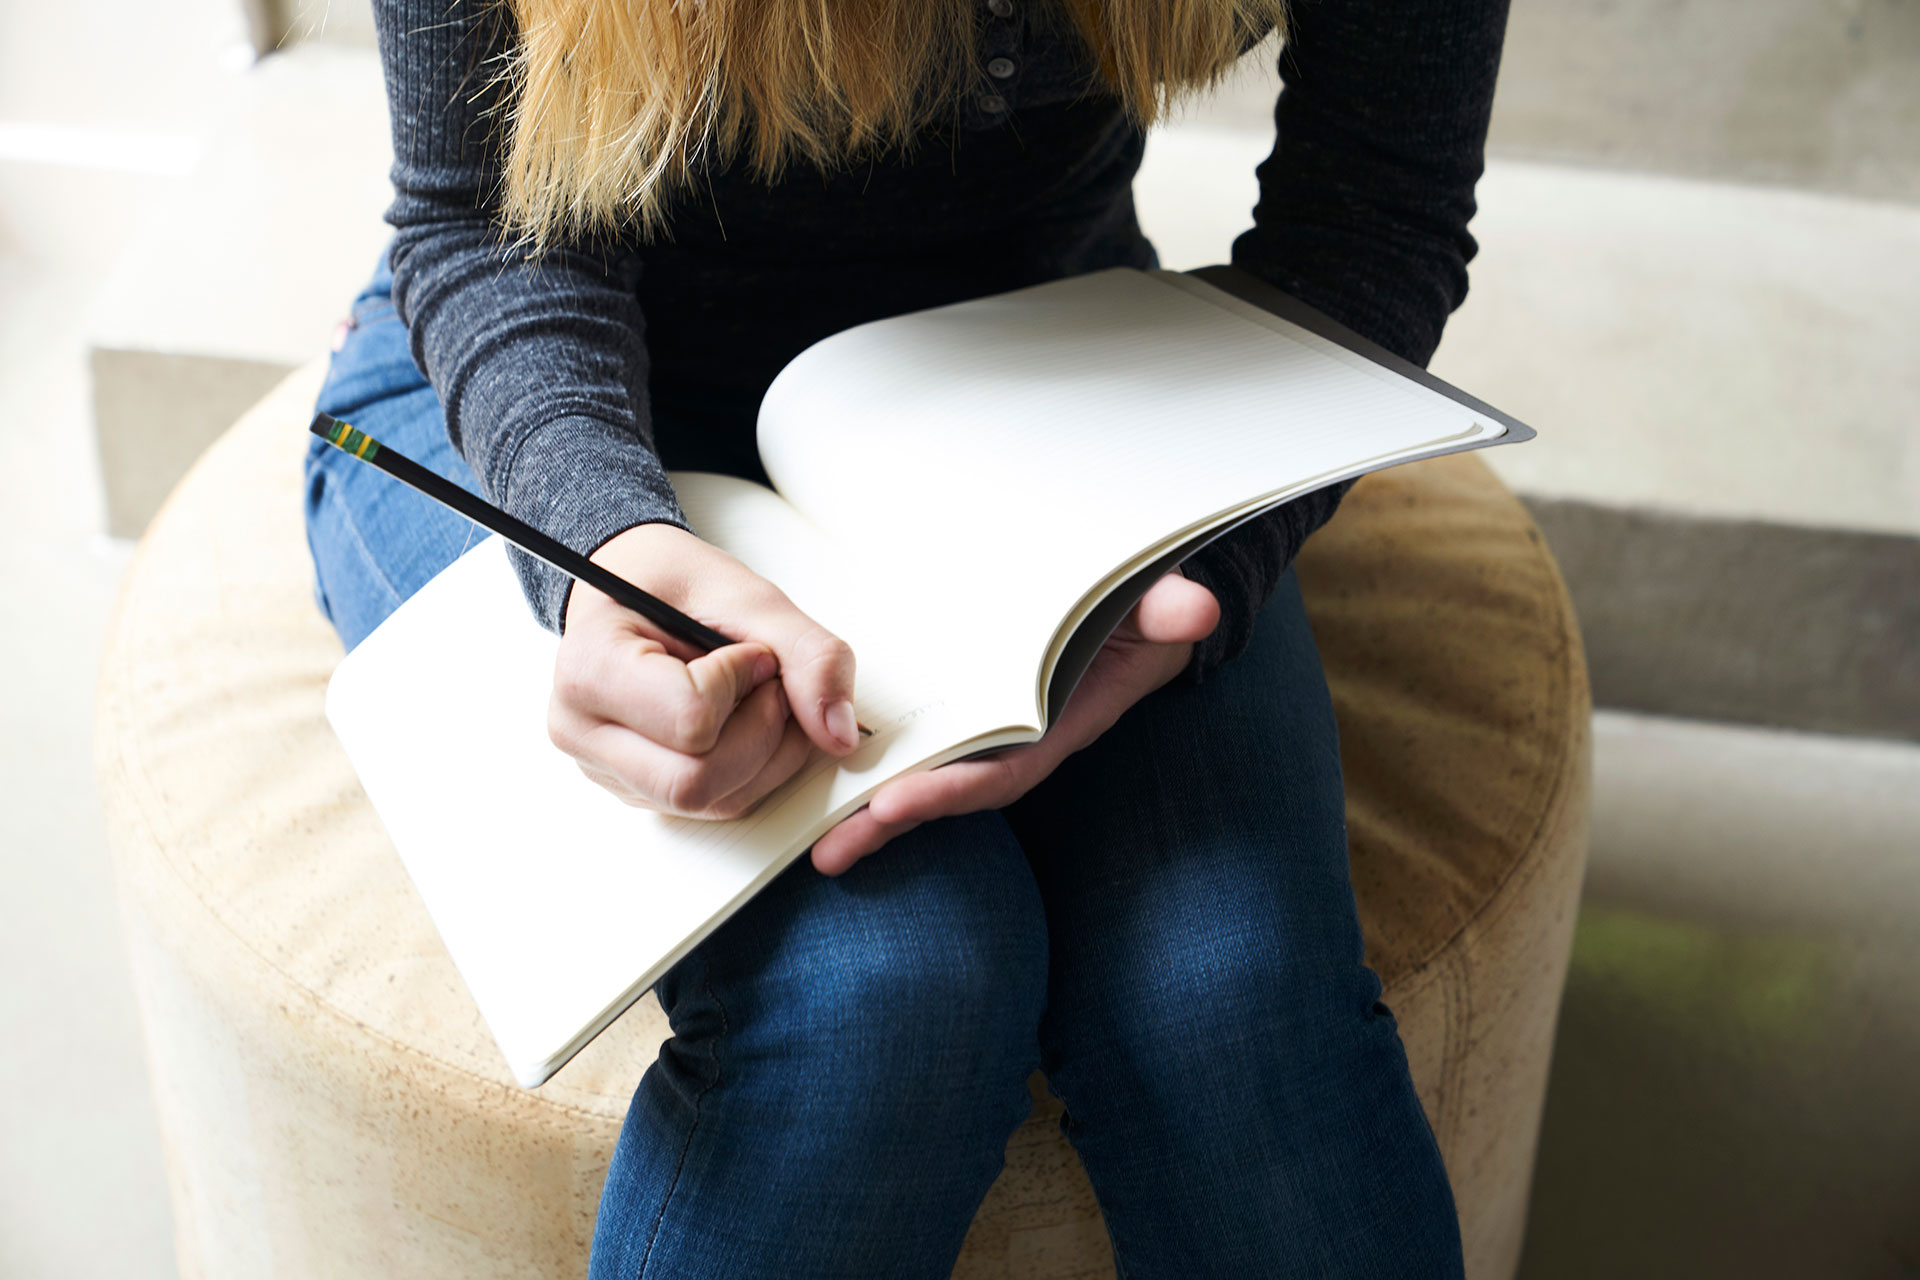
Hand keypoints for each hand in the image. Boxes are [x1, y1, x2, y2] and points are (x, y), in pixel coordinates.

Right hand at [549, 523, 860, 817]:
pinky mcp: (637, 789)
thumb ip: (807, 654)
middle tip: (766, 682)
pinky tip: (744, 722)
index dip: (741, 683)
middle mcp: (581, 730)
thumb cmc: (672, 582)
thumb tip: (839, 734)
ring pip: (711, 802)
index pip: (690, 718)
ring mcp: (605, 769)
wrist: (629, 584)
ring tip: (757, 697)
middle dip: (760, 733)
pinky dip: (752, 769)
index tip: (746, 650)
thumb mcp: (746, 593)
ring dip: (765, 754)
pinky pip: (714, 805)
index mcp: (590, 668)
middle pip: (696, 782)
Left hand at [810, 570, 1219, 874]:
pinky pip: (920, 748)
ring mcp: (992, 730)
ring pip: (929, 777)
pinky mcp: (968, 712)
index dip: (953, 789)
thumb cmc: (1147, 605)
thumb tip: (1195, 609)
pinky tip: (825, 784)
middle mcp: (1022, 738)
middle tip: (830, 852)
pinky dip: (876, 768)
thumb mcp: (1160, 602)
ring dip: (873, 811)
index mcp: (1062, 722)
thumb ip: (1169, 608)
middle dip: (893, 821)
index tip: (897, 802)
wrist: (1143, 608)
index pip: (1004, 769)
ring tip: (819, 849)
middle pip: (952, 789)